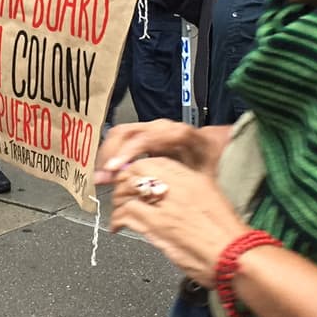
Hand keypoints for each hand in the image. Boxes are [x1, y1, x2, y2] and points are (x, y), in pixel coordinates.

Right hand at [95, 120, 230, 186]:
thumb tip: (156, 189)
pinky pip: (121, 139)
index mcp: (176, 133)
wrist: (214, 147)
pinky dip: (111, 154)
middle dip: (110, 155)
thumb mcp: (202, 173)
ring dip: (108, 155)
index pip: (144, 139)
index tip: (113, 169)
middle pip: (126, 133)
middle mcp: (160, 127)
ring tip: (102, 177)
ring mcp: (150, 129)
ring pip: (120, 134)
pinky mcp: (143, 135)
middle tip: (102, 177)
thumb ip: (183, 180)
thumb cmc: (209, 160)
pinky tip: (108, 171)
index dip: (126, 154)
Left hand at [108, 156, 250, 287]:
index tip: (131, 178)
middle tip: (120, 194)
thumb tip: (166, 192)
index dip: (136, 168)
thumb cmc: (227, 233)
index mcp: (191, 177)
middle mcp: (177, 186)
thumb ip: (188, 190)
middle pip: (135, 173)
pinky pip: (127, 215)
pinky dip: (117, 220)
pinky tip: (117, 227)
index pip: (152, 161)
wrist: (236, 255)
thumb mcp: (210, 198)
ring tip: (118, 212)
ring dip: (117, 202)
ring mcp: (165, 205)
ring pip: (127, 192)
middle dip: (122, 183)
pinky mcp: (157, 226)